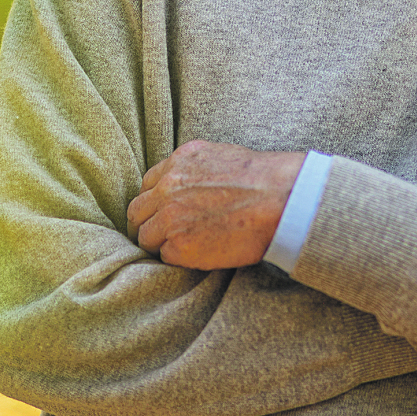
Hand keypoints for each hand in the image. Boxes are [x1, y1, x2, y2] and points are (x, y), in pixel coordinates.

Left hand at [127, 140, 304, 268]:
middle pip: (137, 212)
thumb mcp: (220, 156)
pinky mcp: (179, 247)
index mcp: (177, 163)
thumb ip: (193, 169)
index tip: (165, 212)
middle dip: (149, 223)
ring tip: (185, 248)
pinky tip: (200, 255)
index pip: (147, 185)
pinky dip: (179, 259)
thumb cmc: (262, 179)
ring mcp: (170, 219)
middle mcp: (167, 189)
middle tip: (165, 235)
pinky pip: (165, 257)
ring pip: (146, 238)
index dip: (156, 201)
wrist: (279, 201)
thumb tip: (187, 184)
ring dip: (161, 244)